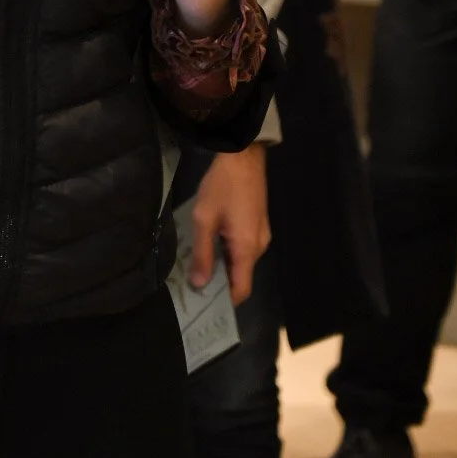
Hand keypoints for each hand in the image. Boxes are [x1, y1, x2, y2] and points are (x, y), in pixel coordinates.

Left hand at [189, 144, 270, 306]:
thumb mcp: (204, 218)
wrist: (243, 154)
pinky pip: (244, 246)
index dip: (225, 300)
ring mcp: (261, 233)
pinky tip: (211, 241)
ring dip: (223, 264)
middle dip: (220, 282)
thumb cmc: (222, 186)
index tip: (204, 303)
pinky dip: (229, 250)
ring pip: (242, 260)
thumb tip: (200, 284)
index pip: (242, 290)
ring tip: (199, 262)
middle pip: (242, 276)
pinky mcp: (258, 222)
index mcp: (248, 249)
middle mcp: (260, 246)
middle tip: (194, 282)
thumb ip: (202, 253)